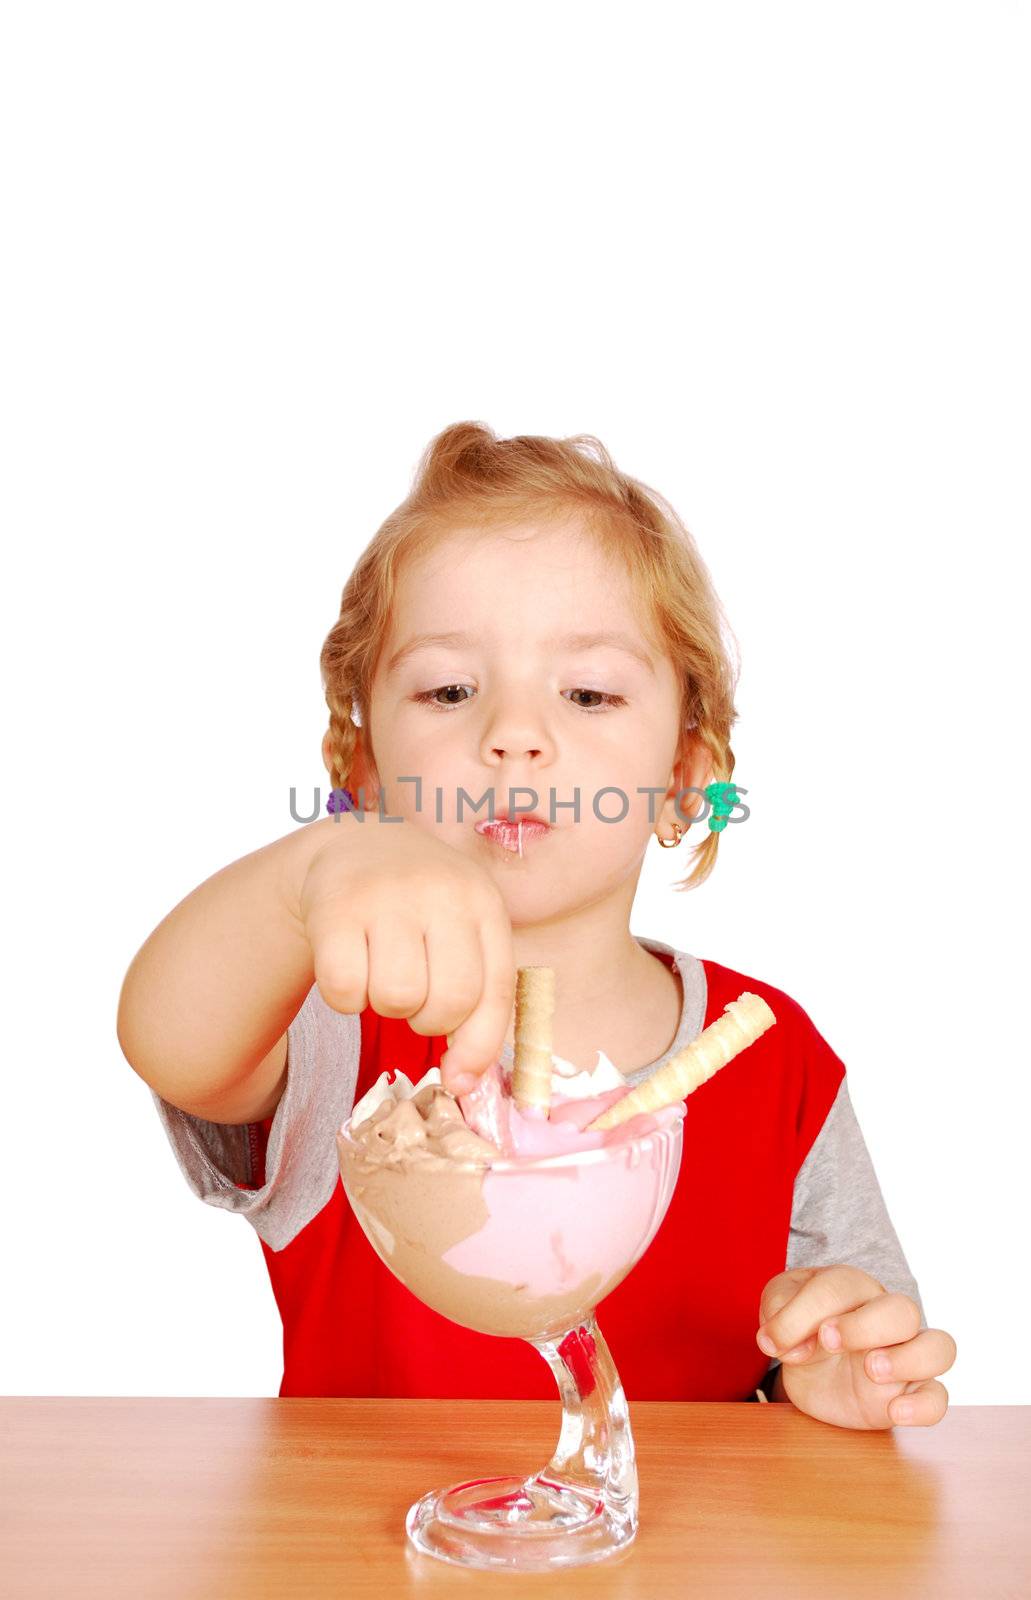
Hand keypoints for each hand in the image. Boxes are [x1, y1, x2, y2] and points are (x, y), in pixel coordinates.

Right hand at [298, 813, 515, 1094]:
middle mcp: (442, 891)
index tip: (458, 1077)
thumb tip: (461, 1083)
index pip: (495, 992)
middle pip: (448, 1001)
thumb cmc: (421, 909)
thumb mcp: (463, 936)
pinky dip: (344, 998)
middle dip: (429, 1020)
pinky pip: (344, 990)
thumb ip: (477, 1006)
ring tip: (383, 974)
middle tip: (414, 998)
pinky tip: (350, 966)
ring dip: (385, 1006)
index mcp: (484, 903)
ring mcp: (387, 895)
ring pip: (396, 998)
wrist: (354, 846)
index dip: (478, 1048)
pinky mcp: (335, 906)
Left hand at [756, 1265, 956, 1429]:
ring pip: (939, 1347)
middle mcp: (887, 1316)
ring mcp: (905, 1355)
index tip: (779, 1340)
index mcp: (852, 1287)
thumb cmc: (801, 1329)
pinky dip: (924, 1406)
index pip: (840, 1286)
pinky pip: (938, 1398)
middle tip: (828, 1342)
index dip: (807, 1312)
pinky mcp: (910, 1393)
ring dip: (909, 1358)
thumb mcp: (777, 1311)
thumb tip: (785, 1341)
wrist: (812, 1371)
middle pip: (902, 1309)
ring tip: (871, 1370)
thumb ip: (778, 1314)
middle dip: (864, 1326)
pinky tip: (895, 1412)